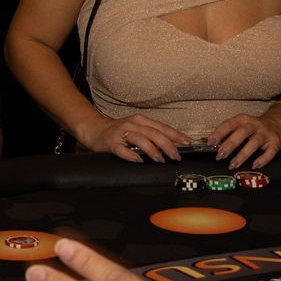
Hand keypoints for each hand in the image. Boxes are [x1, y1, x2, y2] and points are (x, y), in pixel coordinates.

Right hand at [77, 112, 192, 163]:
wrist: (94, 129)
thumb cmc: (118, 131)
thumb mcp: (137, 129)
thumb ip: (152, 134)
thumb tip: (173, 145)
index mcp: (141, 120)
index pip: (162, 127)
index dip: (175, 135)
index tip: (187, 143)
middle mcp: (132, 124)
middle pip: (154, 133)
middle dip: (167, 145)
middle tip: (176, 156)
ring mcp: (121, 133)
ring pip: (140, 139)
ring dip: (152, 150)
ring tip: (160, 159)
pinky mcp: (111, 143)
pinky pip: (122, 150)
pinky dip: (131, 155)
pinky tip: (138, 160)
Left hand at [209, 110, 280, 168]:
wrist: (278, 123)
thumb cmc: (254, 127)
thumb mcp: (242, 126)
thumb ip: (230, 134)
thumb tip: (215, 145)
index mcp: (243, 119)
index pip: (229, 124)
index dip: (219, 133)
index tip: (211, 142)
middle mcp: (255, 124)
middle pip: (242, 132)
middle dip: (230, 144)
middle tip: (220, 156)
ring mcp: (266, 133)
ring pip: (254, 143)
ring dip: (243, 154)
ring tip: (233, 164)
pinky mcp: (276, 142)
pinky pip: (270, 152)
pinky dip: (262, 159)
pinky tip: (254, 166)